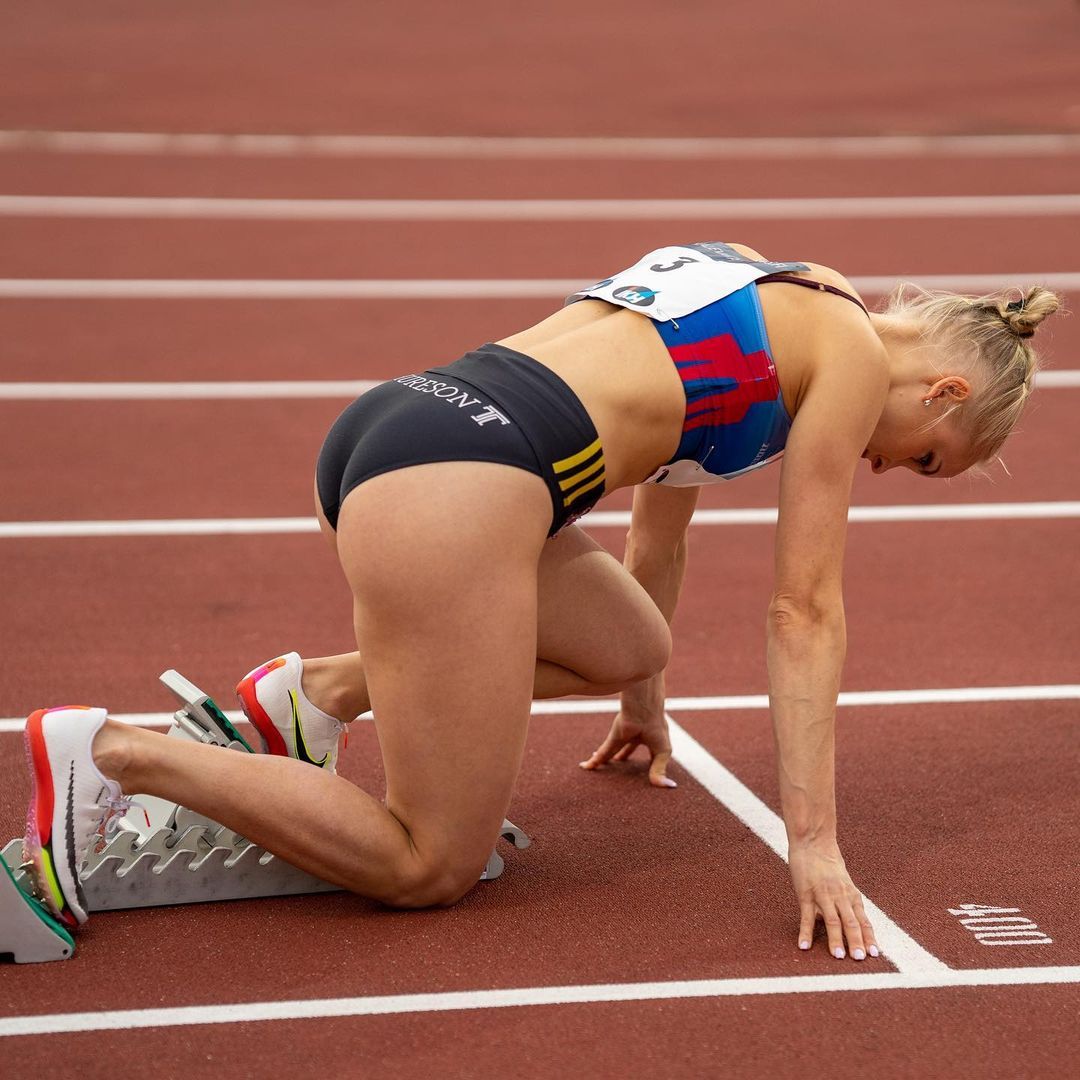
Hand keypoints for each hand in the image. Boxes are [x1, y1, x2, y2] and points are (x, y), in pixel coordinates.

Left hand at [578, 709, 675, 787]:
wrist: (644, 709)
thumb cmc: (656, 727)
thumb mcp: (660, 752)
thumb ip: (659, 769)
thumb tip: (668, 786)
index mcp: (653, 739)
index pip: (650, 755)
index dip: (648, 765)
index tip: (646, 775)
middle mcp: (637, 735)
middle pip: (627, 748)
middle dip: (622, 756)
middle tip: (617, 764)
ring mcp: (624, 735)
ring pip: (612, 750)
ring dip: (606, 758)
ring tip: (598, 765)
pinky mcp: (614, 737)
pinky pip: (603, 752)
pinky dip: (596, 761)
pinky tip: (587, 767)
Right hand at [788, 839, 878, 959]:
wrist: (813, 841)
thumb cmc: (827, 861)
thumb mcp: (842, 881)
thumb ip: (845, 900)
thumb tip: (846, 920)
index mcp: (851, 894)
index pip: (863, 920)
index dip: (869, 937)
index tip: (875, 954)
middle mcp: (840, 896)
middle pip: (851, 922)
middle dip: (857, 942)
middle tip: (860, 959)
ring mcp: (823, 895)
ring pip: (833, 921)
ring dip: (836, 940)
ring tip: (839, 956)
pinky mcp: (806, 893)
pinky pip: (806, 916)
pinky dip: (806, 933)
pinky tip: (804, 946)